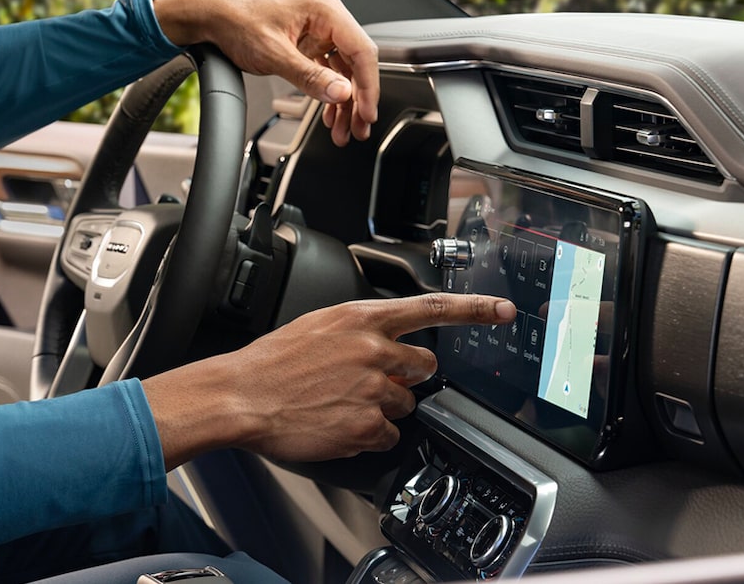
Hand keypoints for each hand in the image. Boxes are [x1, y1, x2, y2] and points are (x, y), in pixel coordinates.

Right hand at [141, 294, 514, 467]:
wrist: (241, 395)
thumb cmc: (271, 363)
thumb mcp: (317, 326)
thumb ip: (359, 331)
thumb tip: (383, 343)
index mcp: (362, 318)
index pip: (432, 308)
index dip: (475, 310)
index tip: (502, 311)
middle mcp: (375, 350)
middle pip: (425, 366)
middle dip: (407, 377)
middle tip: (373, 383)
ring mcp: (374, 389)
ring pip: (406, 404)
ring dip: (383, 408)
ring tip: (342, 405)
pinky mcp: (367, 425)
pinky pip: (388, 435)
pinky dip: (369, 436)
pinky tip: (339, 426)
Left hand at [154, 0, 378, 145]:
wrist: (208, 15)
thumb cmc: (234, 19)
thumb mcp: (274, 54)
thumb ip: (310, 77)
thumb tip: (341, 93)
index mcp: (324, 10)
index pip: (361, 51)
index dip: (367, 86)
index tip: (366, 112)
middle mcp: (325, 17)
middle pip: (355, 64)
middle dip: (357, 100)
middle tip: (358, 128)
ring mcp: (316, 31)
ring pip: (342, 71)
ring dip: (343, 102)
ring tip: (343, 129)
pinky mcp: (306, 42)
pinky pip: (326, 71)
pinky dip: (327, 93)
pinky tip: (328, 114)